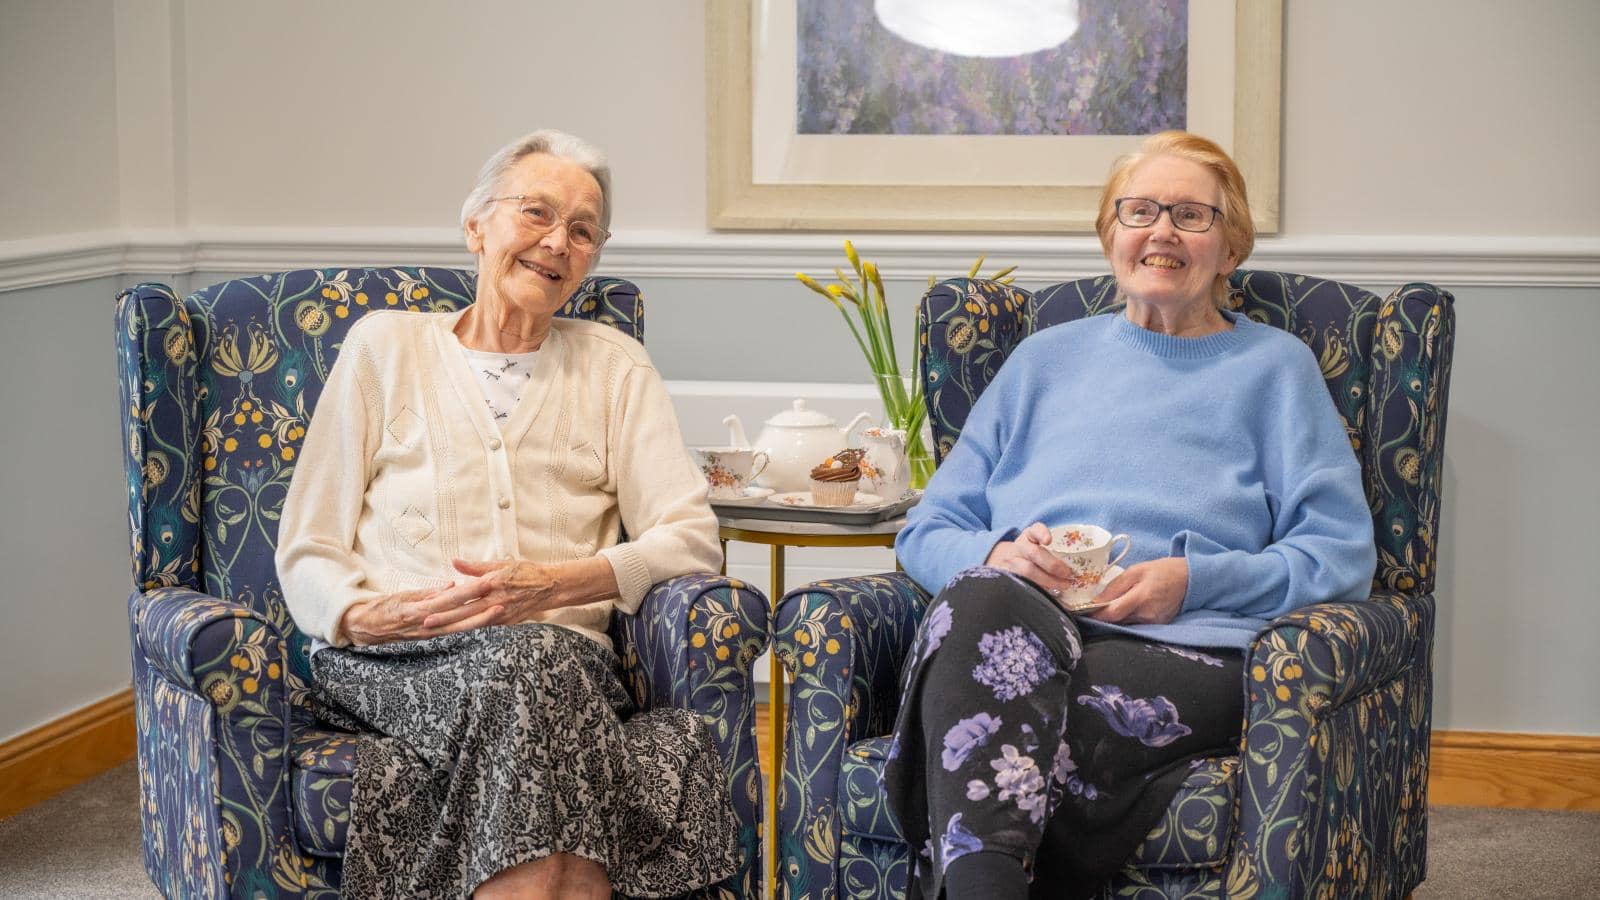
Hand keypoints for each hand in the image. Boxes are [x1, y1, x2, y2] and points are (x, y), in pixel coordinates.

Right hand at [340, 584, 503, 645]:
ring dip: (479, 622)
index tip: (485, 584)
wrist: (364, 629)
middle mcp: (425, 625)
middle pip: (458, 618)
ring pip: (459, 630)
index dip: (468, 593)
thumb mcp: (403, 596)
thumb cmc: (382, 608)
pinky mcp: (428, 642)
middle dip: (481, 610)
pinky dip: (467, 631)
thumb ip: (428, 592)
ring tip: (499, 613)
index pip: (448, 600)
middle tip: (502, 602)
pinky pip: (452, 636)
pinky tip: (483, 626)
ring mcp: (428, 636)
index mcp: (418, 610)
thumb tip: (452, 586)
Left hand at [420, 559, 568, 629]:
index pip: (463, 594)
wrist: (550, 587)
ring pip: (472, 623)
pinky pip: (484, 627)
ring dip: (453, 627)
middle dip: (444, 618)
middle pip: (464, 612)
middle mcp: (495, 601)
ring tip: (436, 631)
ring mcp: (501, 614)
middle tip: (424, 623)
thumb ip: (476, 567)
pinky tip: (456, 633)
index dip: (444, 600)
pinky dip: (469, 630)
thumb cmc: (525, 572)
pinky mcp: (506, 623)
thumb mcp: (501, 564)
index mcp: (492, 583)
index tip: (428, 604)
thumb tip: (454, 562)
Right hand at [984, 522, 1077, 594]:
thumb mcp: (1041, 546)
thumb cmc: (1034, 555)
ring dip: (1047, 580)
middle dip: (1053, 565)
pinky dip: (1037, 589)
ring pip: (1027, 571)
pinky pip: (1022, 583)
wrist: (1006, 560)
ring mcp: (1012, 561)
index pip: (1034, 530)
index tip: (1049, 540)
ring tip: (1063, 586)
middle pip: (1034, 554)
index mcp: (1029, 536)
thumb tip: (1093, 564)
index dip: (1041, 533)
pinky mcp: (1009, 576)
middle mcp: (1019, 547)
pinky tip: (1048, 594)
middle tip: (1069, 575)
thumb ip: (1060, 550)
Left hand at [1086, 557, 1188, 624]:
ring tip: (1105, 607)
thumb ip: (1115, 586)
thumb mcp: (1136, 570)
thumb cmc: (1162, 571)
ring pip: (1124, 624)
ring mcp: (1153, 623)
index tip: (1082, 610)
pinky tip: (1123, 610)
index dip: (1095, 614)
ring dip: (1114, 618)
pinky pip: (1135, 625)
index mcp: (1141, 597)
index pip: (1111, 614)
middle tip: (1090, 608)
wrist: (1189, 579)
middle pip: (1116, 622)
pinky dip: (1126, 618)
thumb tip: (1095, 601)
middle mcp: (1147, 615)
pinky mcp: (1157, 626)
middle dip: (1102, 617)